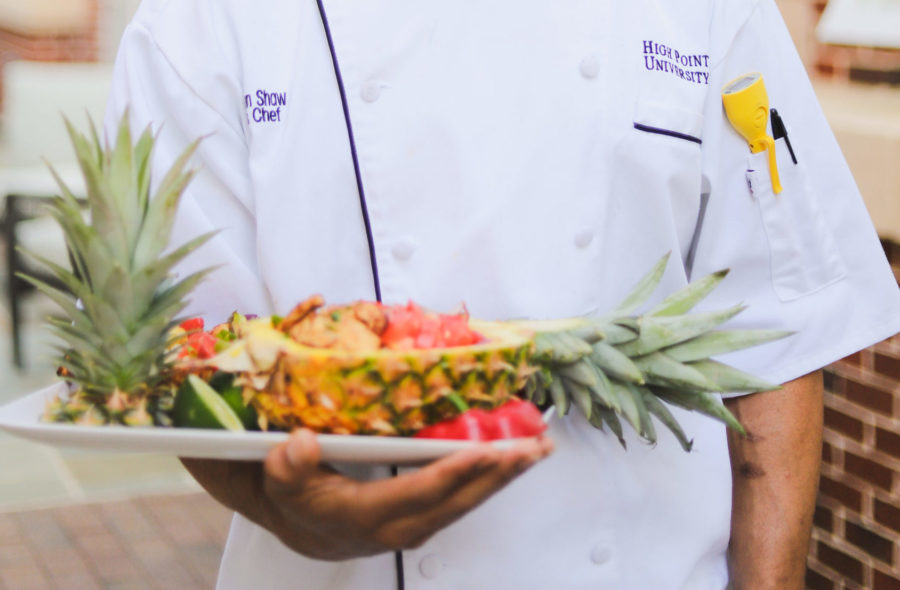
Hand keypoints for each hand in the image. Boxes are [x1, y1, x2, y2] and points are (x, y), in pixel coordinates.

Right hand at [182, 430, 553, 560]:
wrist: (303, 528)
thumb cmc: (293, 498)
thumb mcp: (278, 480)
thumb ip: (287, 467)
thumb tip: (300, 445)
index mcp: (366, 517)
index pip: (418, 494)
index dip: (451, 473)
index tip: (485, 452)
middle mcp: (400, 526)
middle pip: (457, 501)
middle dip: (498, 475)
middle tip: (534, 448)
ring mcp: (418, 523)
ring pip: (469, 501)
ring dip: (505, 476)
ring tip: (540, 450)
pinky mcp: (428, 514)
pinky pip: (466, 497)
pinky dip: (493, 477)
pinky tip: (515, 456)